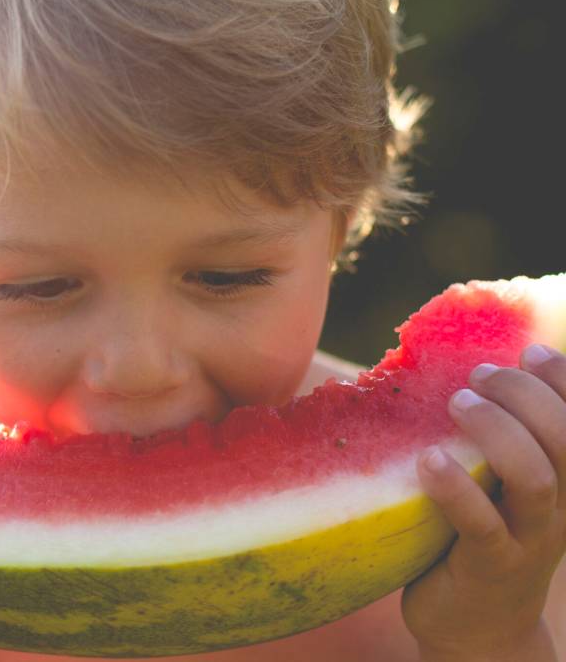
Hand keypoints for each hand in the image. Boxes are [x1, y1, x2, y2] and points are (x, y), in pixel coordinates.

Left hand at [401, 343, 565, 659]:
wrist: (477, 629)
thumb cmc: (479, 539)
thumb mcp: (497, 488)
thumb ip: (494, 443)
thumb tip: (466, 376)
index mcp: (565, 482)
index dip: (565, 381)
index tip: (530, 351)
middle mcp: (558, 509)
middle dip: (528, 396)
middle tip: (479, 376)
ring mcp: (529, 541)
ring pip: (536, 479)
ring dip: (498, 432)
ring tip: (456, 404)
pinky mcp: (489, 568)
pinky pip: (482, 526)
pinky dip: (457, 488)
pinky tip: (428, 460)